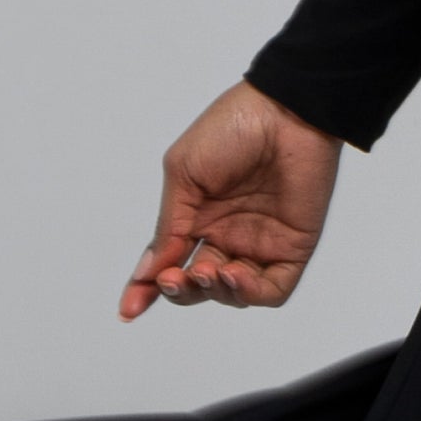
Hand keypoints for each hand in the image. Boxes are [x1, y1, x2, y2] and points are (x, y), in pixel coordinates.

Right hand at [121, 82, 338, 319]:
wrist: (284, 111)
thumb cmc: (232, 129)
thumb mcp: (184, 175)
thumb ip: (168, 227)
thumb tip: (148, 271)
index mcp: (197, 215)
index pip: (168, 262)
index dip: (146, 288)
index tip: (128, 309)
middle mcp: (226, 233)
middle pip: (197, 285)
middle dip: (180, 291)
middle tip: (173, 278)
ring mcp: (260, 243)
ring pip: (231, 293)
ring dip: (213, 292)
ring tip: (207, 270)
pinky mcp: (292, 248)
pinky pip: (271, 289)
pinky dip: (249, 292)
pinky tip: (233, 275)